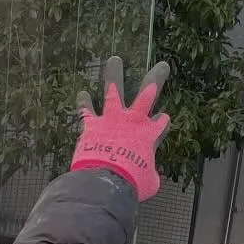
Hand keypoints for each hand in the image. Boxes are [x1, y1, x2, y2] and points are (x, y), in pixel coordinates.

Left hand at [72, 56, 170, 199]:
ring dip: (114, 73)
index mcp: (150, 135)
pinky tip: (81, 93)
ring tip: (114, 59)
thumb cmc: (131, 184)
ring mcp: (112, 119)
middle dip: (156, 77)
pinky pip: (86, 110)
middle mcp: (133, 121)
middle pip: (149, 92)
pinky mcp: (92, 125)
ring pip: (114, 90)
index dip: (162, 121)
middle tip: (163, 66)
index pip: (161, 121)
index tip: (162, 119)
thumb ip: (149, 175)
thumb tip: (149, 179)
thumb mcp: (148, 182)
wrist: (106, 181)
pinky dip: (83, 102)